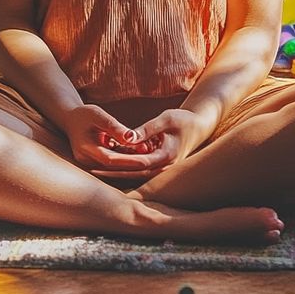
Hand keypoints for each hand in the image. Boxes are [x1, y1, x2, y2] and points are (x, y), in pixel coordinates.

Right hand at [59, 104, 165, 174]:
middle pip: (116, 168)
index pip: (111, 160)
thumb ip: (113, 127)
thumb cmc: (84, 114)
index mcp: (86, 149)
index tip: (147, 160)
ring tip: (154, 158)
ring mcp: (90, 164)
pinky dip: (128, 160)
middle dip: (136, 165)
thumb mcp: (98, 114)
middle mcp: (87, 161)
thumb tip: (130, 138)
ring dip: (134, 164)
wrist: (70, 119)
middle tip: (156, 162)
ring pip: (117, 168)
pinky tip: (143, 154)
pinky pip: (114, 165)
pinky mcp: (96, 164)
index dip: (130, 161)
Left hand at [87, 108, 206, 181]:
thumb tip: (127, 138)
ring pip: (138, 174)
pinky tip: (112, 164)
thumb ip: (146, 130)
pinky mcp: (161, 166)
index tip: (102, 162)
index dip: (119, 164)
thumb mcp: (166, 119)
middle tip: (94, 170)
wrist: (200, 126)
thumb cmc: (183, 119)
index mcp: (166, 156)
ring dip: (120, 171)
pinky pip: (142, 169)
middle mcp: (165, 167)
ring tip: (98, 168)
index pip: (138, 164)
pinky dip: (128, 167)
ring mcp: (163, 169)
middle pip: (135, 174)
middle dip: (114, 172)